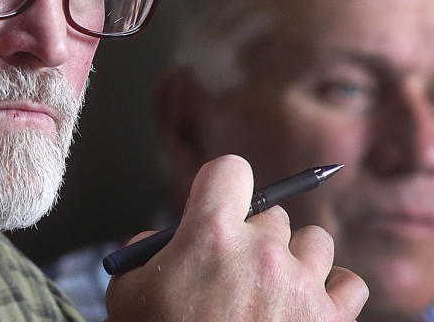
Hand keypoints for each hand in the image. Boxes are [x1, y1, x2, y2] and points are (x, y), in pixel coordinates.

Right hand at [104, 155, 367, 320]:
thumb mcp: (127, 292)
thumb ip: (145, 251)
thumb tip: (167, 238)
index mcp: (209, 234)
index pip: (231, 169)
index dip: (222, 186)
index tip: (218, 207)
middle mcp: (262, 251)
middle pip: (274, 214)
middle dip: (256, 236)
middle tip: (237, 270)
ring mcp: (302, 286)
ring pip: (315, 242)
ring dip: (297, 260)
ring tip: (274, 290)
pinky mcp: (332, 321)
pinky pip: (350, 283)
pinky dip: (332, 293)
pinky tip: (306, 307)